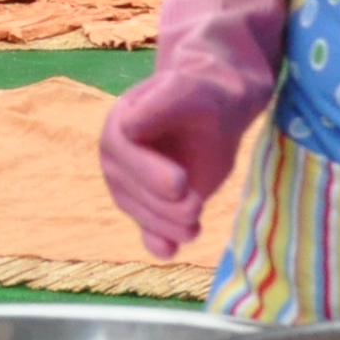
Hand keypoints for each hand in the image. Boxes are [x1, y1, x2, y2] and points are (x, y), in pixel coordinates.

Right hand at [100, 0, 285, 255]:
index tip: (181, 184)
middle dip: (161, 205)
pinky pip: (147, 229)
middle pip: (129, 191)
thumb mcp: (190, 89)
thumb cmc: (206, 91)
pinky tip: (171, 250)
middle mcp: (118, 157)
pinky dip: (159, 242)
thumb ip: (162, 105)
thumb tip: (128, 127)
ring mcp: (132, 184)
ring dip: (166, 225)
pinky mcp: (151, 205)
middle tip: (197, 206)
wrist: (220, 106)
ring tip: (195, 226)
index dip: (148, 173)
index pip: (123, 154)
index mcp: (120, 124)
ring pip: (139, 214)